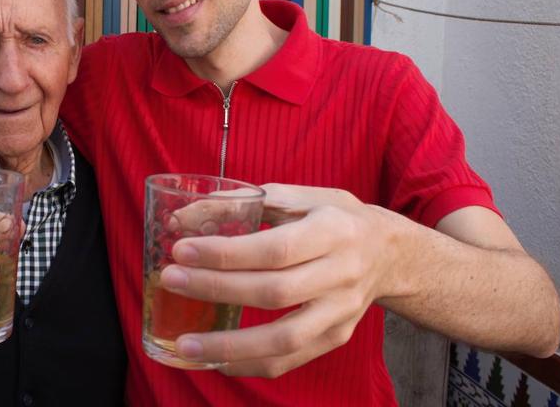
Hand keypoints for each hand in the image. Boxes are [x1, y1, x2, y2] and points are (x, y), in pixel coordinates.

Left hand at [158, 184, 409, 377]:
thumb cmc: (330, 216)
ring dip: (230, 344)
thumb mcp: (294, 196)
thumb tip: (180, 218)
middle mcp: (342, 273)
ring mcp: (342, 311)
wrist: (389, 252)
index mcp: (333, 230)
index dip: (225, 253)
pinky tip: (216, 360)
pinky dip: (250, 364)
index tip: (181, 250)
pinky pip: (291, 359)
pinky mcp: (337, 336)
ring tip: (185, 343)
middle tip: (171, 281)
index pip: (274, 249)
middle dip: (216, 288)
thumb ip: (239, 203)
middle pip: (274, 292)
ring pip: (284, 337)